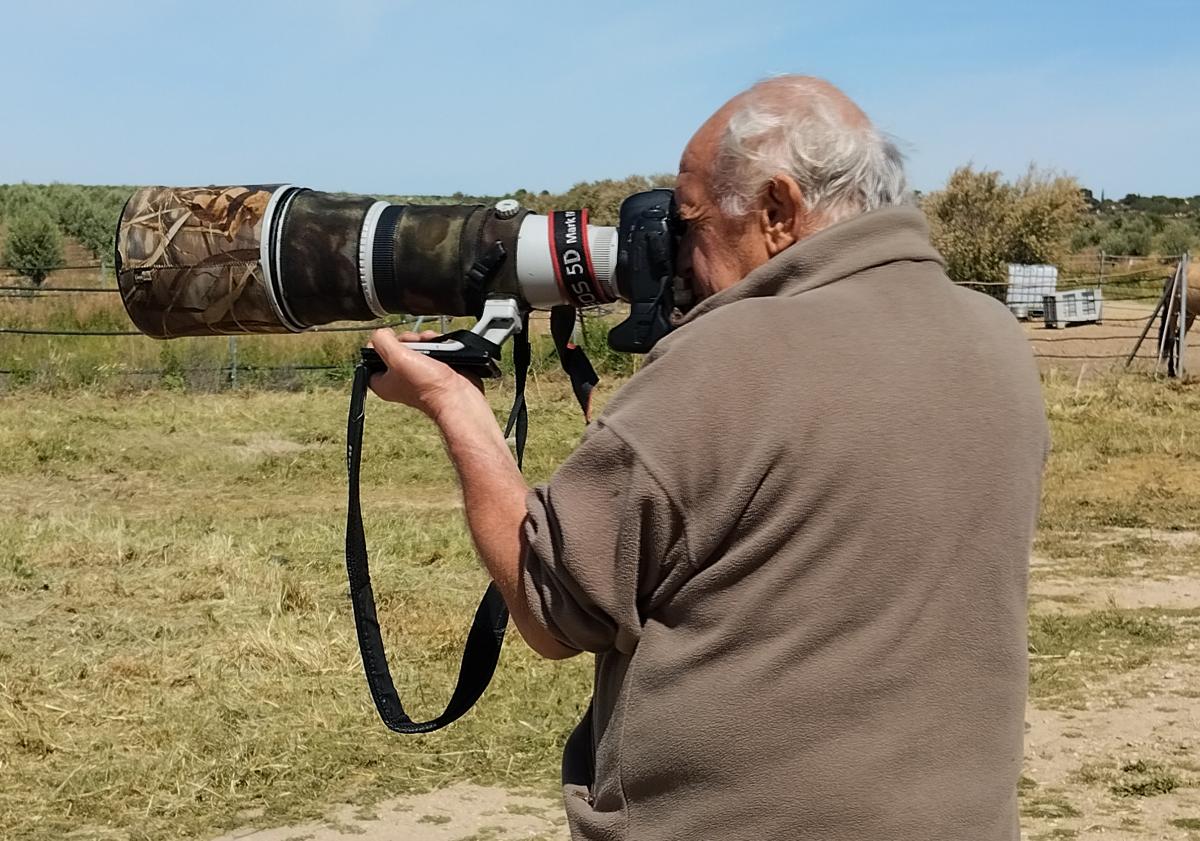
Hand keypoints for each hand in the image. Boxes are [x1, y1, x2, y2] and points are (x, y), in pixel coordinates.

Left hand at [367, 328, 484, 418]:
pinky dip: (434, 345)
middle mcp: (397, 379)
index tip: (390, 342)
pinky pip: (429, 350)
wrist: (457, 395)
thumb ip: (382, 340)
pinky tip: (438, 348)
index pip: (370, 356)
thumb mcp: (396, 358)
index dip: (380, 344)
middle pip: (394, 347)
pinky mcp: (432, 370)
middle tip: (413, 347)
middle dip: (406, 340)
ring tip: (430, 348)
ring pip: (413, 346)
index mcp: (382, 382)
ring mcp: (415, 374)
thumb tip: (382, 332)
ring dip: (422, 341)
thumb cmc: (428, 386)